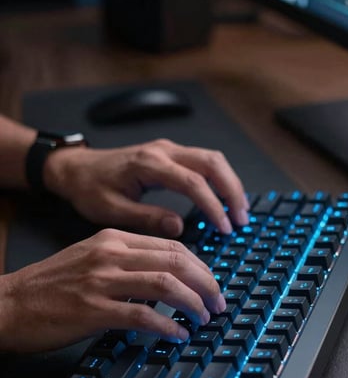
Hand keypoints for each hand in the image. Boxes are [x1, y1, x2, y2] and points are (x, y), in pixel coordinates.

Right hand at [0, 229, 224, 351]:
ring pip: (166, 284)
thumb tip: (167, 278)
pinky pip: (143, 315)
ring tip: (204, 319)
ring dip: (193, 304)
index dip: (200, 266)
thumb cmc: (51, 285)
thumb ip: (127, 262)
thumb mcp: (91, 258)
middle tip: (218, 303)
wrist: (9, 303)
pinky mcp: (93, 310)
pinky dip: (168, 325)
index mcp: (113, 239)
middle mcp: (111, 254)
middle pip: (176, 261)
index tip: (211, 284)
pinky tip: (178, 334)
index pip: (172, 245)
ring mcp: (102, 281)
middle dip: (206, 284)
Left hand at [44, 138, 248, 236]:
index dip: (213, 206)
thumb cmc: (90, 189)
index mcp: (148, 164)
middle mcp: (162, 151)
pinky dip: (219, 178)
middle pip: (212, 163)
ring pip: (212, 158)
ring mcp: (167, 149)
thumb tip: (179, 228)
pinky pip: (203, 161)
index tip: (224, 228)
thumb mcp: (112, 210)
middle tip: (241, 219)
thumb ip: (147, 218)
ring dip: (230, 183)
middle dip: (232, 191)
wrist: (76, 169)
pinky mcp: (169, 153)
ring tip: (239, 210)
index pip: (193, 182)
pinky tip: (224, 197)